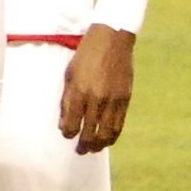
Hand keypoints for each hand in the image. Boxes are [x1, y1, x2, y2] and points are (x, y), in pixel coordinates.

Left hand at [59, 23, 134, 153]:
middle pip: (90, 133)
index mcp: (79, 93)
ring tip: (93, 149)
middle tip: (80, 151)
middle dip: (83, 145)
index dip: (68, 134)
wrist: (112, 40)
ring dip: (99, 145)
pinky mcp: (126, 99)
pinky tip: (106, 140)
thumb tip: (64, 125)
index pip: (72, 125)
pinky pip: (120, 124)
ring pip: (107, 133)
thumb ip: (66, 101)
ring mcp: (113, 100)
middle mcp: (97, 99)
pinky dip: (113, 136)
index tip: (67, 134)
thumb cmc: (85, 57)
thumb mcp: (69, 76)